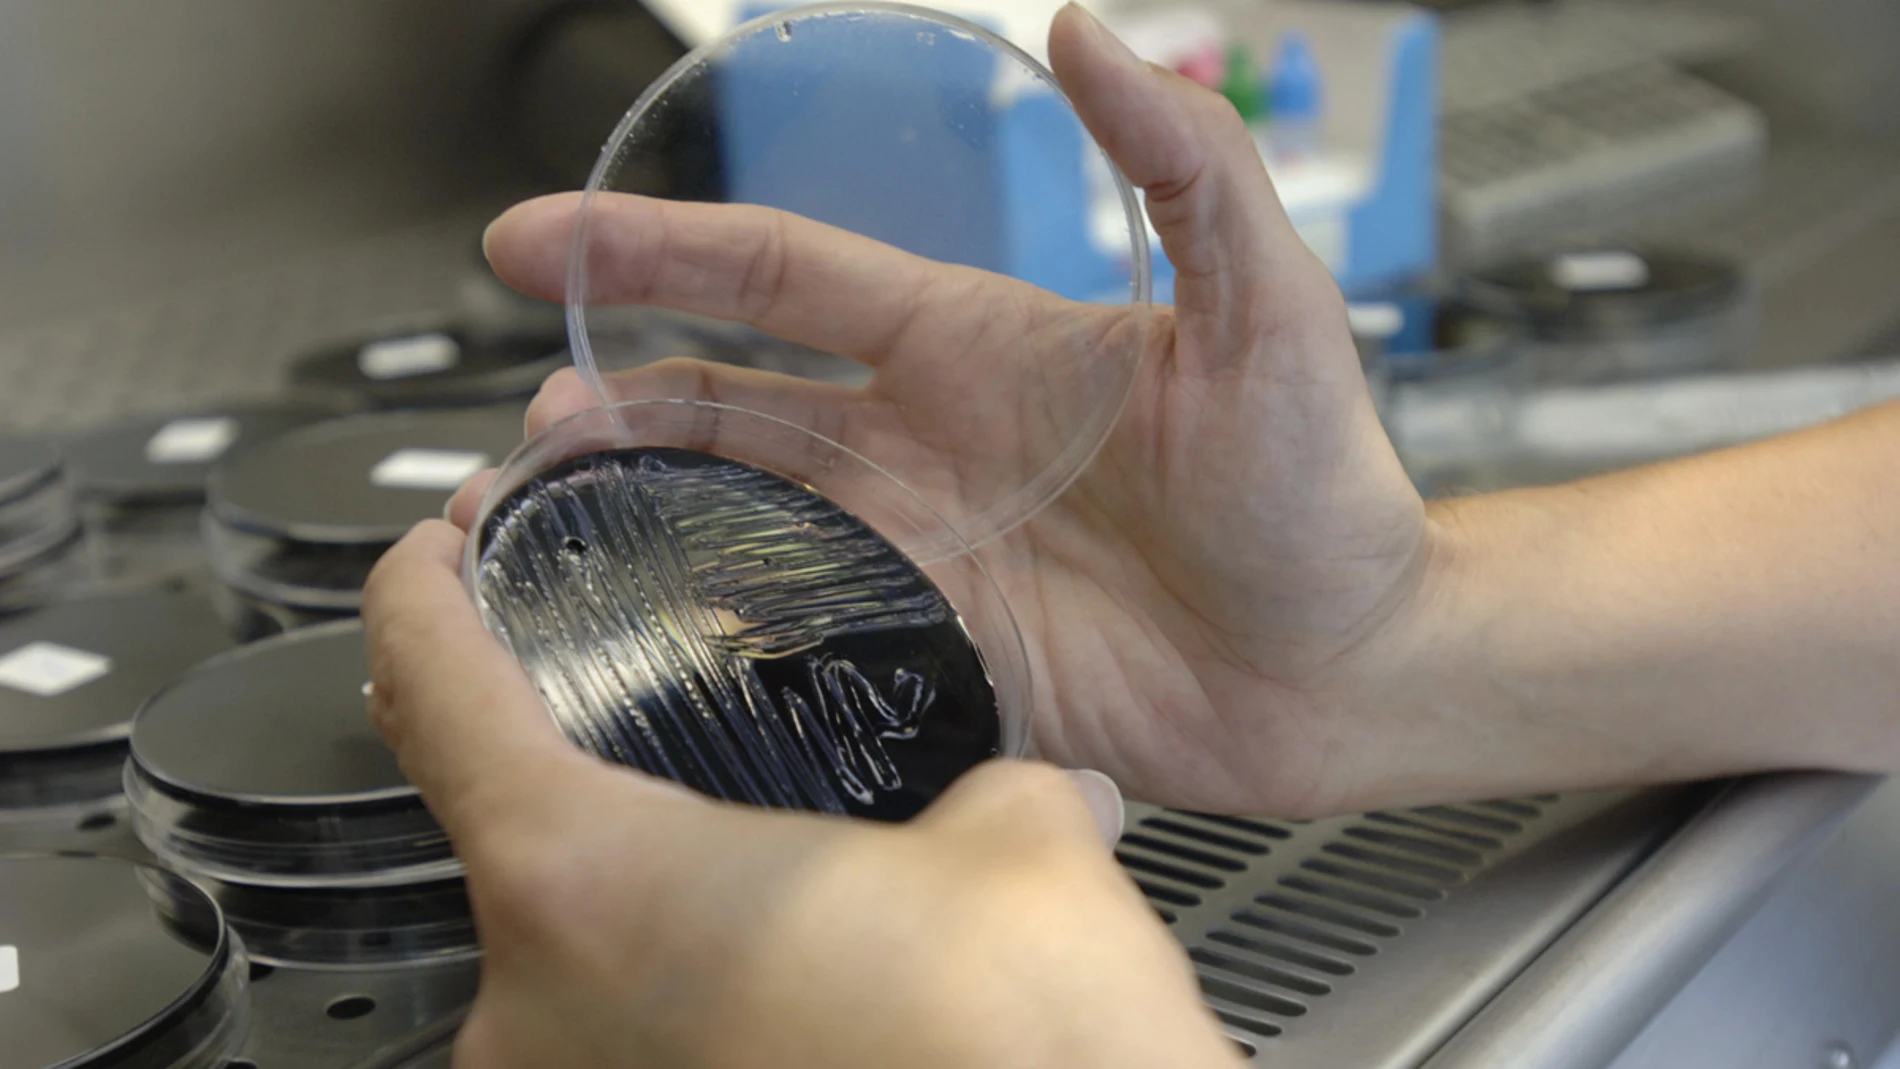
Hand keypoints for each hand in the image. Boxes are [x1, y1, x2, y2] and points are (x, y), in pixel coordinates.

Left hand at [362, 524, 1243, 1068]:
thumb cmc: (1016, 1056)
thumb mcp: (1021, 849)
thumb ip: (991, 782)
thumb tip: (1022, 792)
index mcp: (590, 886)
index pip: (433, 690)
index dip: (418, 594)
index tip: (428, 555)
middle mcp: (540, 1011)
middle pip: (489, 825)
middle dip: (549, 747)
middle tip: (619, 692)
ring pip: (560, 944)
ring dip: (625, 882)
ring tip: (732, 840)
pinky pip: (617, 1028)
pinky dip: (668, 979)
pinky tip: (772, 962)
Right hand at [461, 5, 1430, 816]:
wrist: (1352, 667)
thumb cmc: (1326, 491)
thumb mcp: (1268, 307)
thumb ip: (1183, 166)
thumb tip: (1094, 32)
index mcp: (971, 345)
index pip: (780, 274)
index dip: (655, 244)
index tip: (535, 237)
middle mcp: (923, 444)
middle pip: (721, 402)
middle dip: (606, 401)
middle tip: (515, 429)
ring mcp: (921, 553)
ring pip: (735, 518)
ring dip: (631, 512)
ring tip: (533, 524)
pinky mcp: (935, 655)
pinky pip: (794, 637)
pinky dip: (708, 629)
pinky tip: (640, 633)